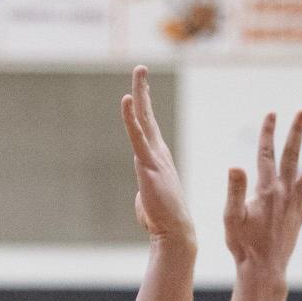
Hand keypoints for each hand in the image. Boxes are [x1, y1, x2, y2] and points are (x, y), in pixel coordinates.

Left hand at [122, 67, 195, 250]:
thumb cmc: (161, 221)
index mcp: (156, 159)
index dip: (142, 108)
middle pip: (147, 115)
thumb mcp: (148, 202)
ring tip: (139, 70)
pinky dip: (131, 117)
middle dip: (143, 90)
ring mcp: (154, 156)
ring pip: (144, 119)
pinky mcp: (147, 164)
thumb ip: (145, 193)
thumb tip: (142, 198)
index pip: (147, 128)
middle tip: (140, 68)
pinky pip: (137, 136)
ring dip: (141, 92)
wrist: (173, 232)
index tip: (139, 90)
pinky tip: (128, 99)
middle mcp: (157, 153)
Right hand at [225, 110, 301, 275]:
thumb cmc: (242, 245)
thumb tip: (235, 166)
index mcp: (266, 190)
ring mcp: (296, 203)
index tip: (272, 113)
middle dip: (297, 131)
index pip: (266, 155)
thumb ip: (235, 191)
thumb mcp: (231, 217)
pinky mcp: (301, 215)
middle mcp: (284, 192)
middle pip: (292, 155)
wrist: (262, 269)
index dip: (268, 133)